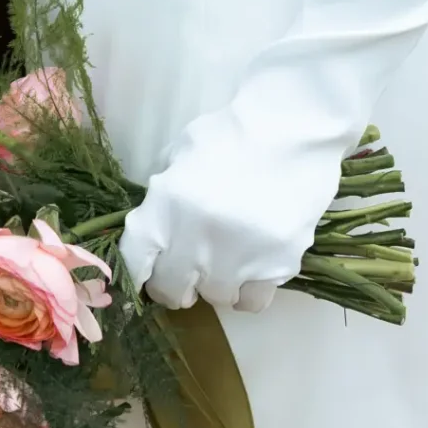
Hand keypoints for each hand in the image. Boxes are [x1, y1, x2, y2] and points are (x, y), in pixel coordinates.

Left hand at [119, 102, 343, 315]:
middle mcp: (195, 240)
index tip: (146, 275)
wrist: (294, 127)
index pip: (133, 262)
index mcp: (166, 206)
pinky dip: (248, 289)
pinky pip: (250, 301)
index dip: (136, 273)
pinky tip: (254, 265)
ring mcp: (237, 259)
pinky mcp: (276, 267)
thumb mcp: (182, 153)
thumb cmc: (233, 132)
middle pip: (170, 290)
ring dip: (215, 283)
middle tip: (187, 272)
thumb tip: (156, 228)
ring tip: (228, 257)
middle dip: (175, 284)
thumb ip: (163, 194)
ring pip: (213, 298)